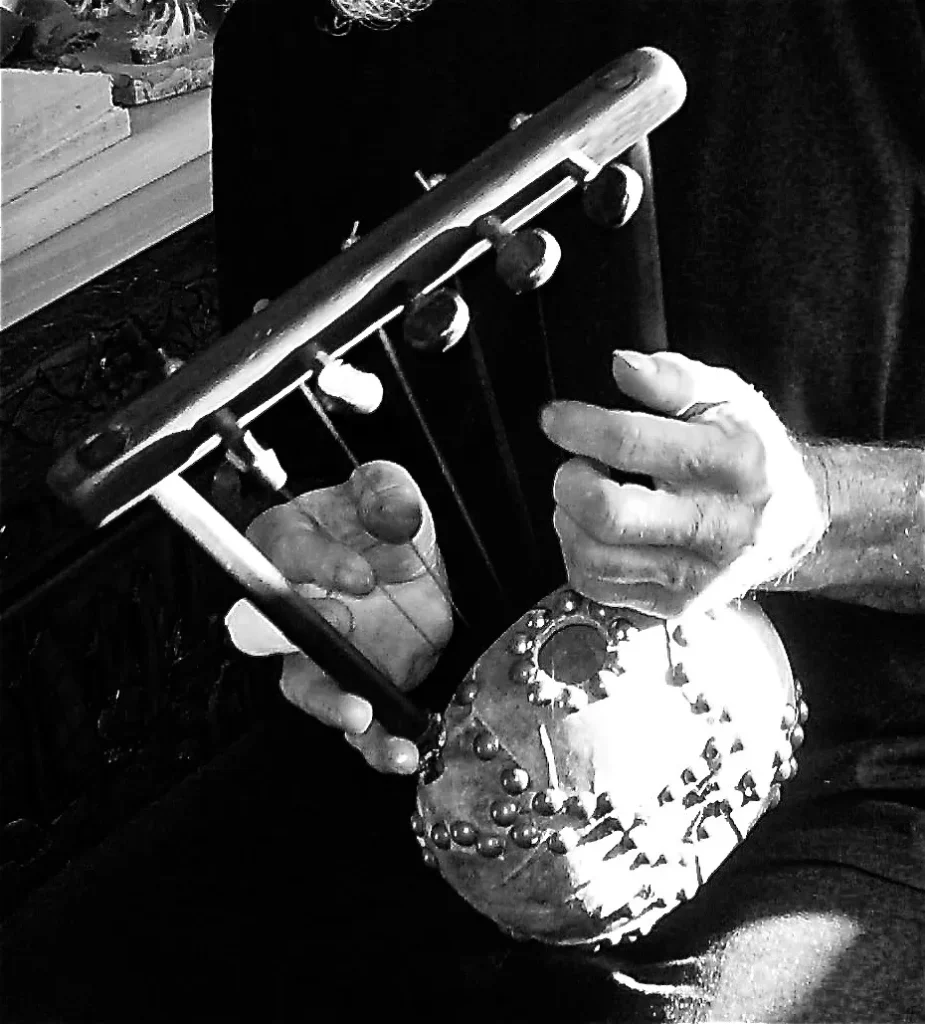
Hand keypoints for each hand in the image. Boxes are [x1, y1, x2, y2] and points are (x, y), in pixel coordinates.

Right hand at [225, 460, 452, 773]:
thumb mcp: (390, 491)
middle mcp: (291, 606)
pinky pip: (355, 724)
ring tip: (364, 715)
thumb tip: (393, 515)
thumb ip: (388, 492)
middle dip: (297, 639)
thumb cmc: (382, 526)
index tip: (362, 575)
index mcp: (286, 543)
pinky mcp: (352, 687)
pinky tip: (402, 750)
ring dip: (333, 704)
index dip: (319, 564)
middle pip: (266, 631)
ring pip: (306, 687)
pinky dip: (376, 742)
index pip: (284, 551)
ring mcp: (318, 654)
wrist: (413, 570)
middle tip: (338, 632)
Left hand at [539, 351, 828, 617]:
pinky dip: (576, 553)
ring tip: (583, 496)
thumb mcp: (725, 398)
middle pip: (608, 513)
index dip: (580, 427)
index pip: (633, 444)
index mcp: (731, 463)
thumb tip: (622, 365)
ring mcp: (695, 574)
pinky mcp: (675, 606)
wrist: (791, 525)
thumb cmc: (749, 452)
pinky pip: (597, 587)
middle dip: (571, 481)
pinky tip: (592, 530)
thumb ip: (672, 378)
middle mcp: (716, 526)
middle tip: (575, 466)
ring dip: (568, 519)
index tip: (554, 418)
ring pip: (594, 557)